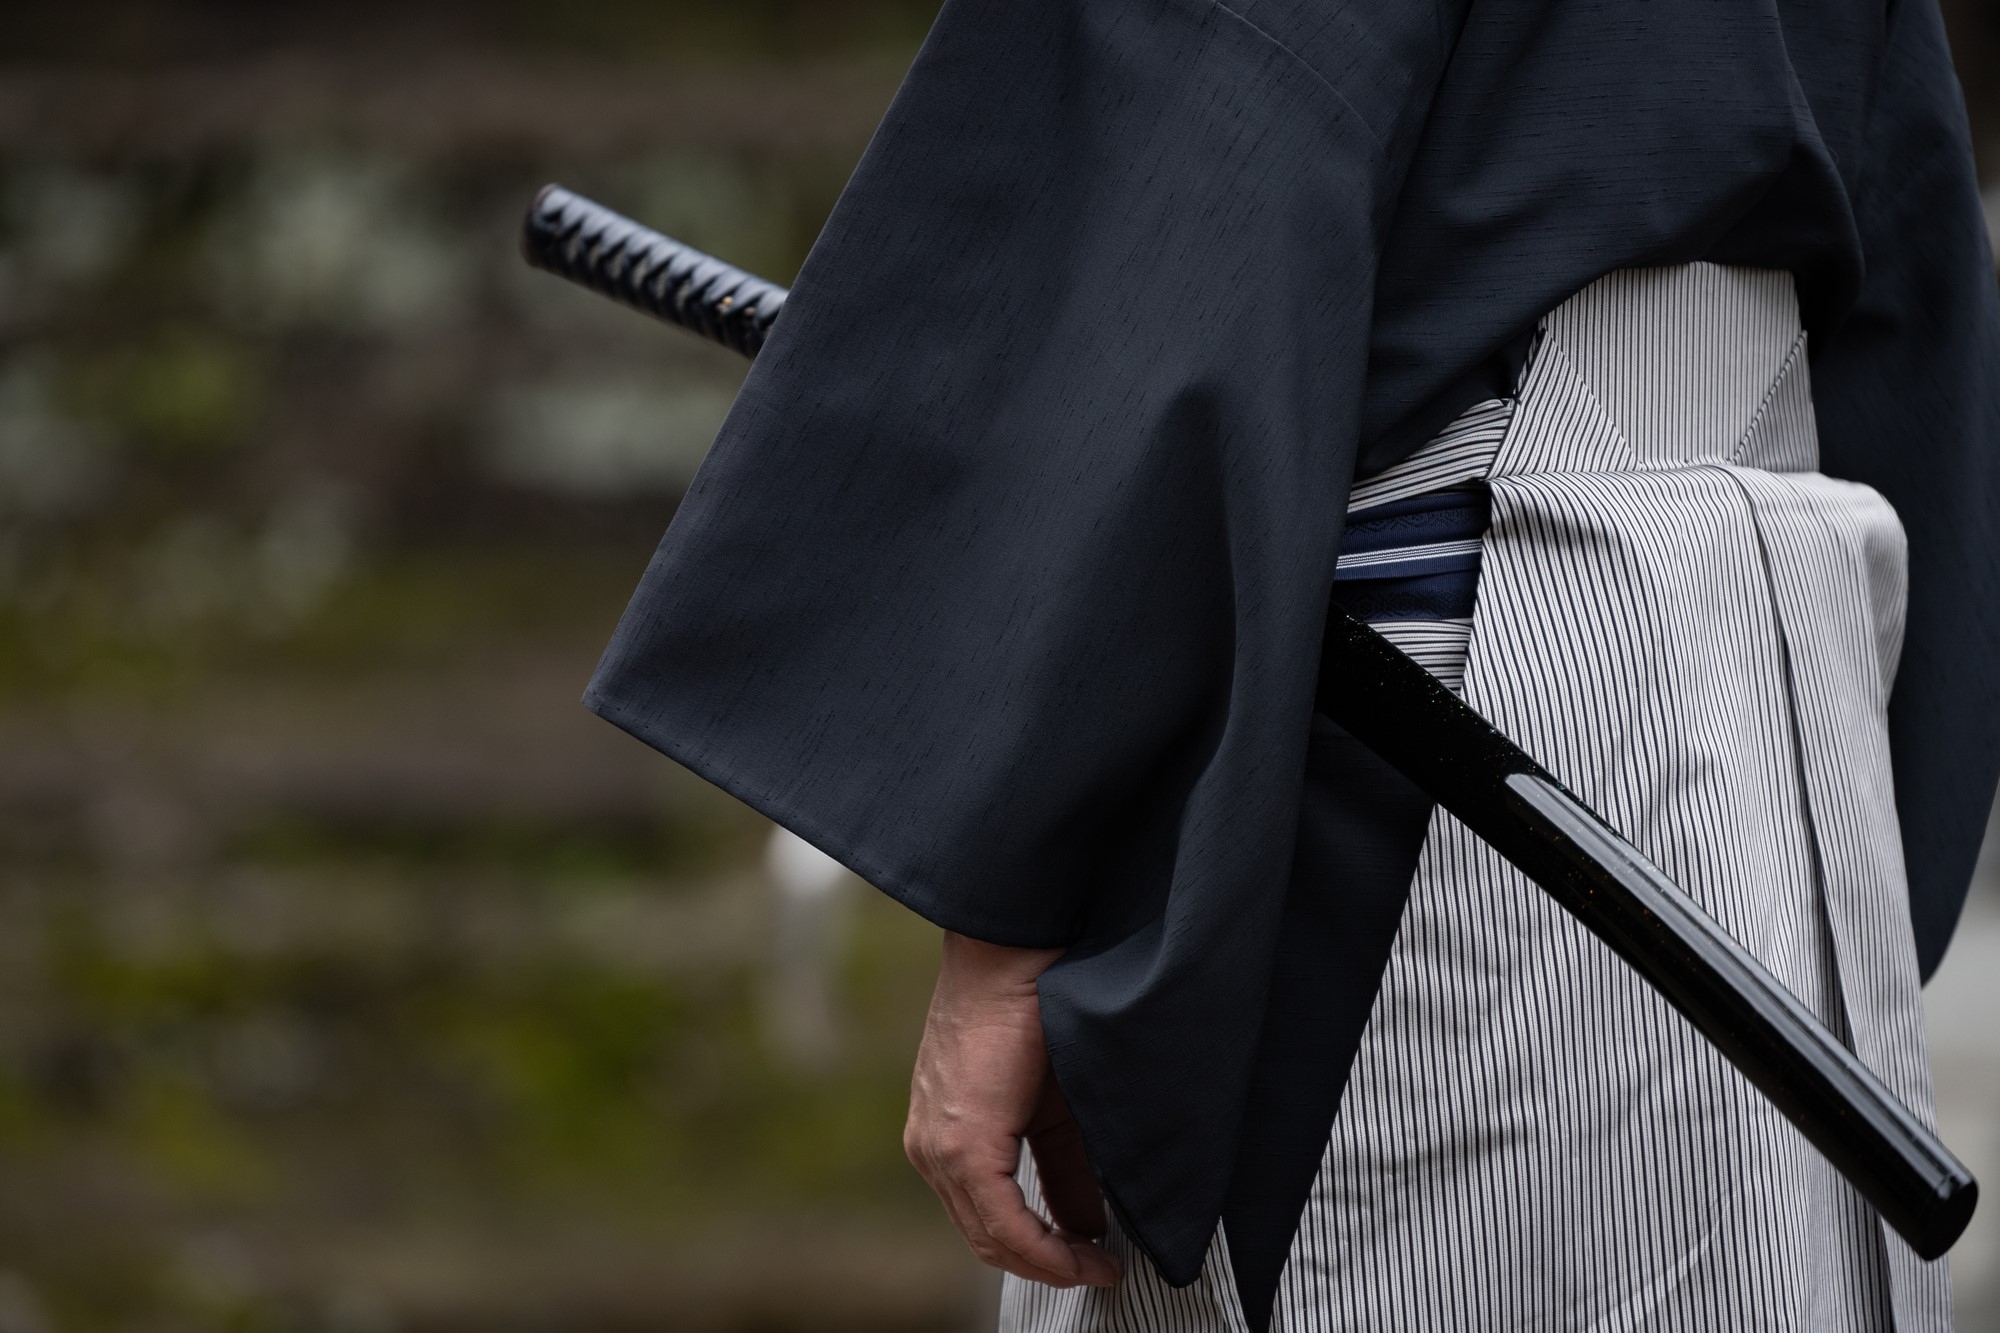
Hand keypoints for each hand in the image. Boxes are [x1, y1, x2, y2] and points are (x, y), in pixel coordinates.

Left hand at [903, 932, 1123, 1288]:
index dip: (1039, 1248)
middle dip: (1047, 1263)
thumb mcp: (1054, 1105)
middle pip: (987, 1236)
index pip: (985, 1216)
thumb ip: (1064, 1166)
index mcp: (943, 1134)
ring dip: (1051, 1261)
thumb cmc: (1036, 1011)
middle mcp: (930, 1149)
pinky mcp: (962, 1145)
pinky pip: (1002, 1221)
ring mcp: (939, 1149)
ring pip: (992, 1237)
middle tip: (1099, 1271)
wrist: (1016, 956)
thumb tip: (1088, 1221)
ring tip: (1100, 1267)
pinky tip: (1085, 1254)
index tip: (1090, 1259)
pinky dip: (1047, 1247)